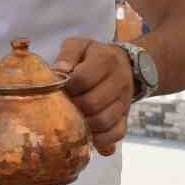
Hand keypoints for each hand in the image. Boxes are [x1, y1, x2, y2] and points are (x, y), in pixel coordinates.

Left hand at [52, 38, 132, 156]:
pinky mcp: (126, 118)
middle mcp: (119, 81)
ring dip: (83, 123)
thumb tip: (58, 71)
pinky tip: (87, 132)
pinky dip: (99, 138)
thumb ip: (67, 54)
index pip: (83, 79)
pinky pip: (116, 134)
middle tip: (63, 105)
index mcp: (106, 60)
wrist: (123, 64)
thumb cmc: (92, 56)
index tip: (61, 88)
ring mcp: (124, 101)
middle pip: (92, 103)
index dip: (67, 87)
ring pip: (103, 121)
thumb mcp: (79, 46)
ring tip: (72, 118)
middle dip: (72, 107)